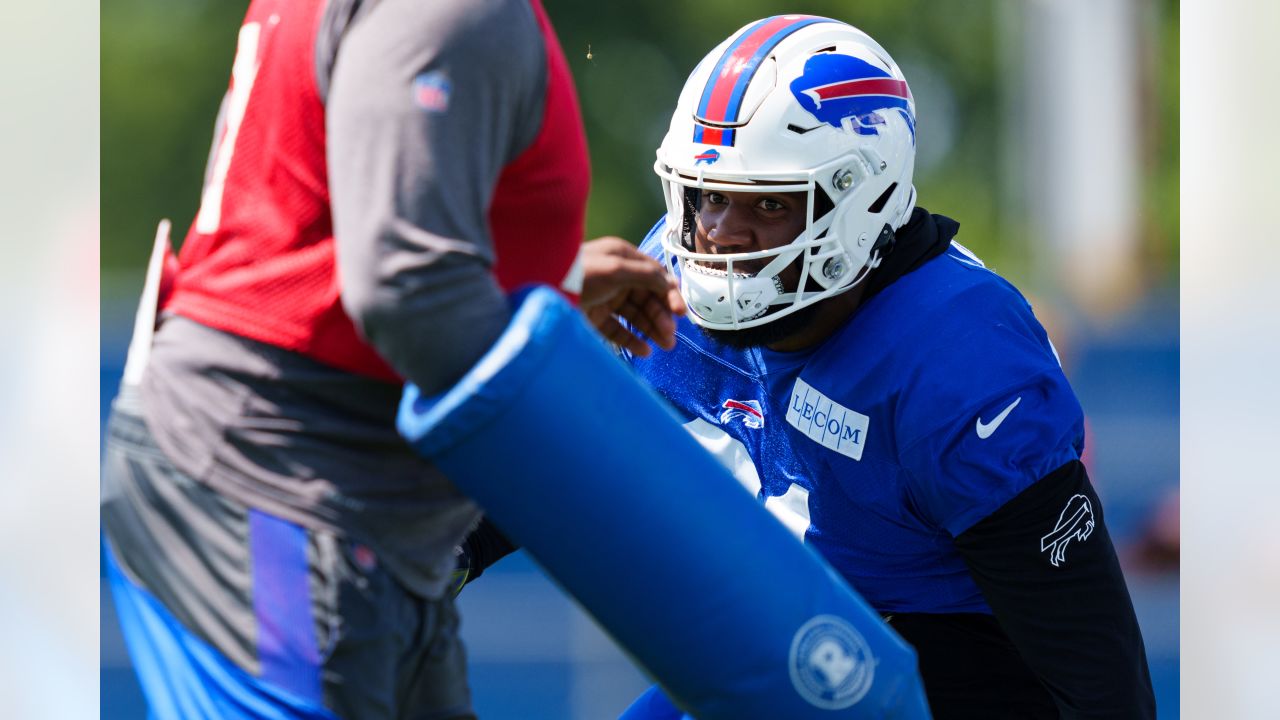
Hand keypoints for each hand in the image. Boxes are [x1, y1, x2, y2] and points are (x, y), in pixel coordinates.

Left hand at [578, 237, 685, 355]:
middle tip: (671, 337)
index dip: (670, 294)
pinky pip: (619, 330)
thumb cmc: (579, 272)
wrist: (541, 287)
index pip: (655, 276)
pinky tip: (645, 351)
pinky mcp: (594, 317)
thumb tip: (670, 283)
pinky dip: (632, 340)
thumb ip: (646, 275)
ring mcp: (605, 297)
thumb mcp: (616, 268)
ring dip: (652, 330)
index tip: (680, 313)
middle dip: (661, 317)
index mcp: (623, 258)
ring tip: (665, 347)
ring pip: (635, 316)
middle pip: (647, 299)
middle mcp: (616, 276)